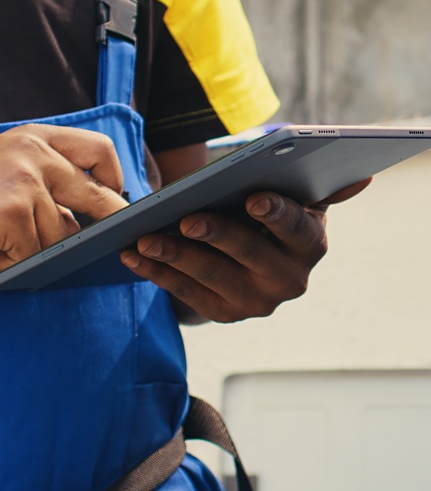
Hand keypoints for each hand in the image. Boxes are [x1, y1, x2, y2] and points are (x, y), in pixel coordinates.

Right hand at [0, 124, 127, 271]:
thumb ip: (40, 179)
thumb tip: (82, 218)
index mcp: (32, 138)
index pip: (99, 149)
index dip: (114, 178)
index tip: (115, 198)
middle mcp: (33, 154)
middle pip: (97, 197)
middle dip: (104, 226)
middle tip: (104, 245)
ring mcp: (24, 184)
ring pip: (59, 237)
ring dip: (30, 251)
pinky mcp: (12, 216)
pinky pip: (31, 256)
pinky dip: (8, 263)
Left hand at [119, 178, 371, 323]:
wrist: (252, 259)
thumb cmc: (269, 216)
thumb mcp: (294, 200)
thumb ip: (316, 188)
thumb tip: (359, 177)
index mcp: (310, 245)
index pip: (295, 228)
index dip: (275, 214)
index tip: (253, 198)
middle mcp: (288, 280)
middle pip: (246, 254)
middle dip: (213, 235)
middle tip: (184, 219)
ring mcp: (254, 302)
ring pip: (208, 276)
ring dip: (172, 256)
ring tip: (142, 240)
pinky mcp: (222, 314)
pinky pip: (183, 292)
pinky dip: (155, 273)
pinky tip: (131, 256)